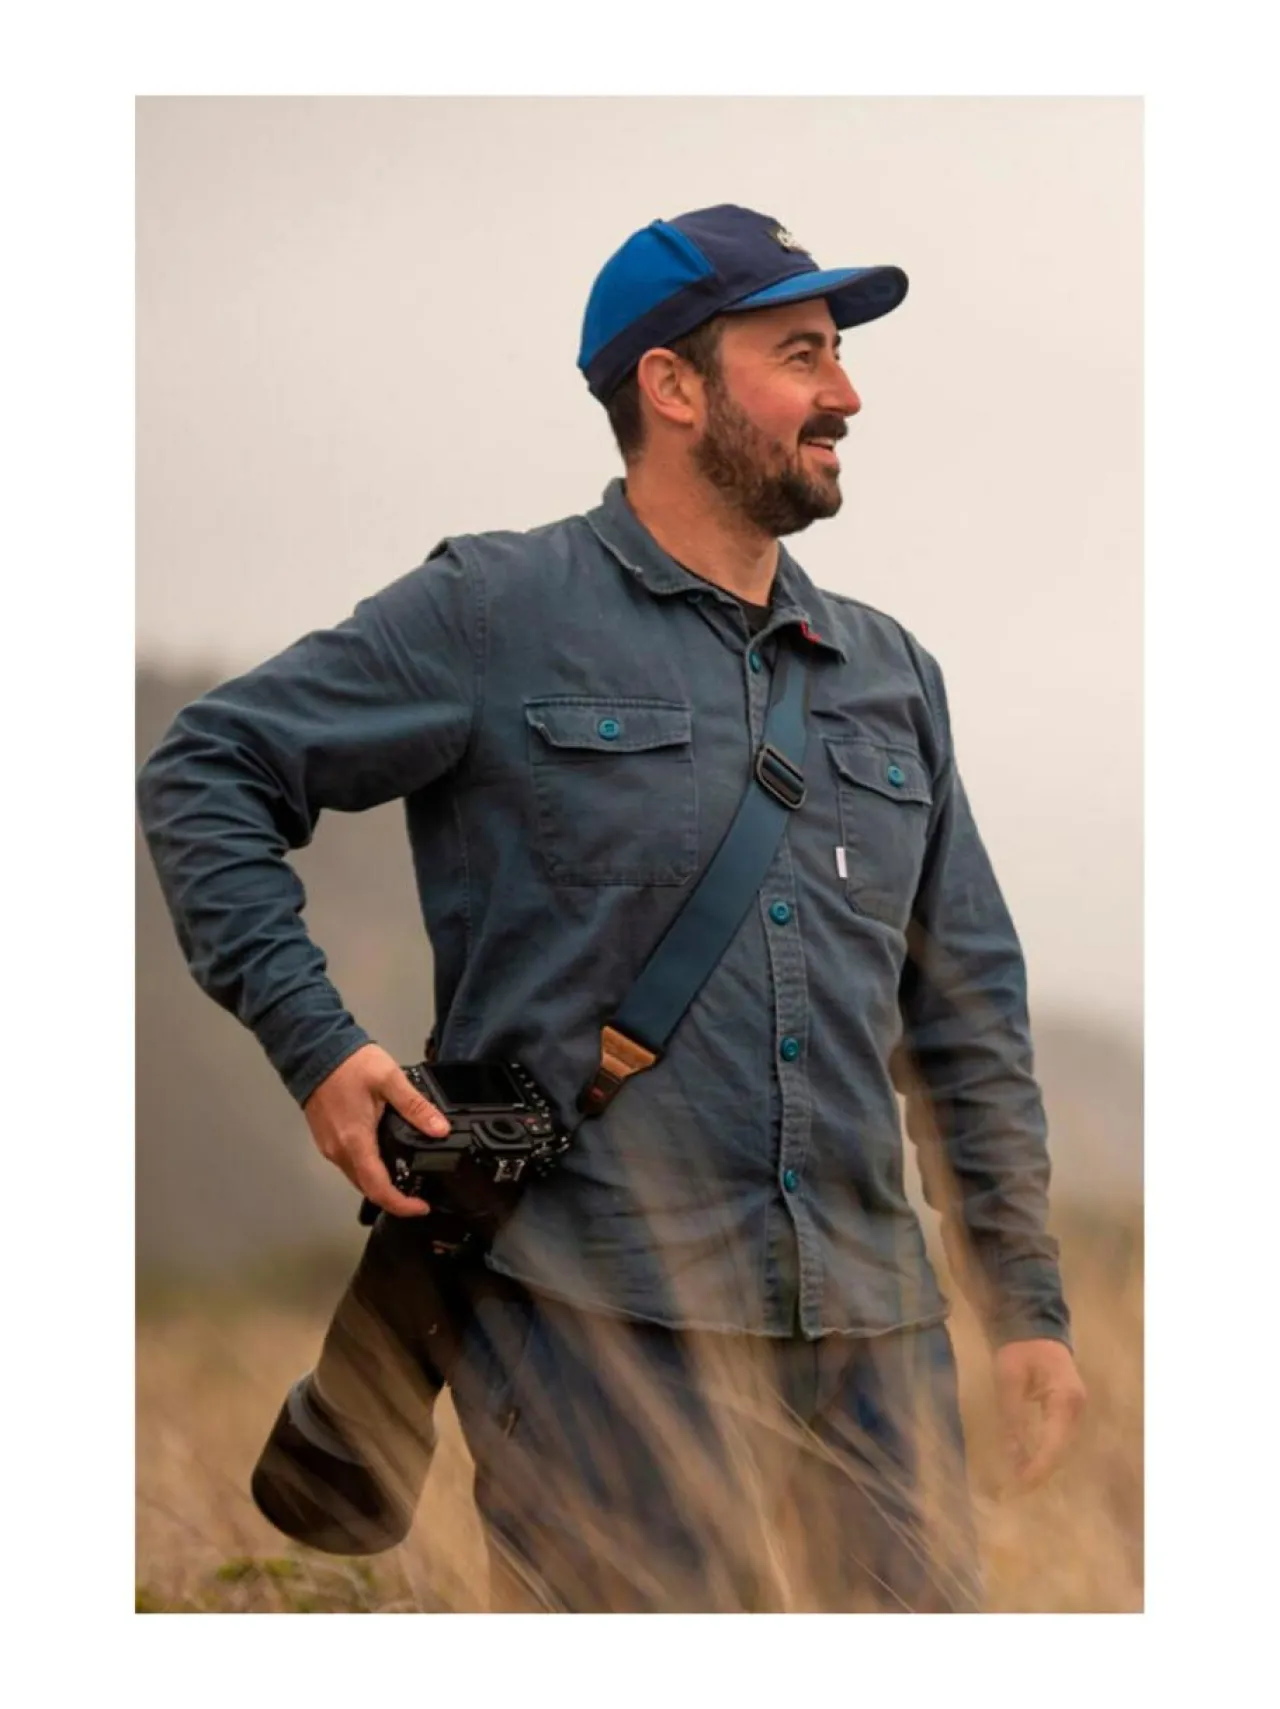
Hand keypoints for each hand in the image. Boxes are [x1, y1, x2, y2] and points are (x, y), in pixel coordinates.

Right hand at [303, 1042, 449, 1217]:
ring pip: (356, 1177)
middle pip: (366, 1188)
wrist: (314, 1049)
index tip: (421, 1208)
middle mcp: (338, 1150)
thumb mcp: (390, 1080)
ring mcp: (329, 1146)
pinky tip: (383, 1156)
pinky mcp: (325, 1139)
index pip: (378, 1188)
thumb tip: (440, 1129)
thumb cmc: (348, 1064)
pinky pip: (348, 1164)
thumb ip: (416, 1107)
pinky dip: (367, 1169)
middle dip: (393, 1197)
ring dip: (379, 1184)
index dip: (401, 1205)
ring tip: (405, 1178)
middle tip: (418, 1195)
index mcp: (355, 1141)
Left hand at [992, 1337, 1086, 1492]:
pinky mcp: (1067, 1408)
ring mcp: (1075, 1408)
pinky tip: (1029, 1463)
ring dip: (1043, 1464)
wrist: (1032, 1324)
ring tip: (1019, 1483)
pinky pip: (1058, 1437)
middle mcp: (1076, 1408)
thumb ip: (1012, 1419)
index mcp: (1066, 1400)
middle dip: (1040, 1472)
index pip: (1054, 1446)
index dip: (1037, 1470)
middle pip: (1061, 1450)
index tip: (1017, 1488)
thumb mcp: (1008, 1381)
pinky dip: (1045, 1451)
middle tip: (1015, 1492)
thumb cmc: (1019, 1349)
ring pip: (1061, 1446)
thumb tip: (1012, 1458)